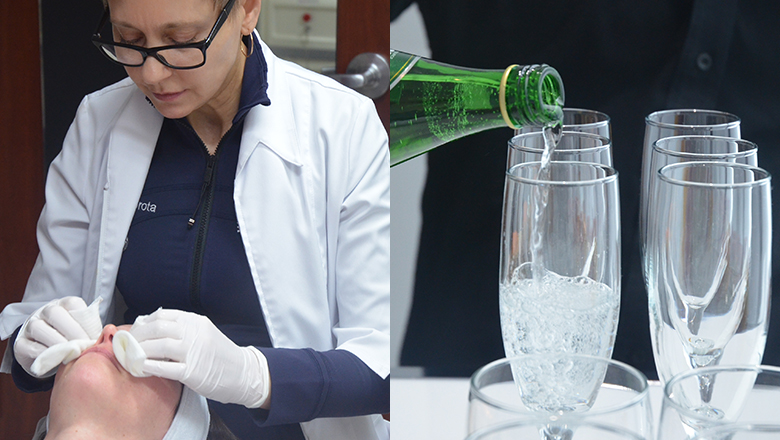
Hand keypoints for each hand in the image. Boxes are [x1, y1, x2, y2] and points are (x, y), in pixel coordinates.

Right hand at [14, 296, 102, 376]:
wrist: (46, 351)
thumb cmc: (71, 339)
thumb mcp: (83, 332)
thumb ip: (93, 330)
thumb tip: (108, 333)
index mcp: (65, 305)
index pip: (74, 304)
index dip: (84, 321)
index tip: (93, 336)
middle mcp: (46, 311)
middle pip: (56, 314)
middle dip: (72, 331)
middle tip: (83, 346)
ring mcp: (31, 325)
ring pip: (40, 328)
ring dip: (57, 343)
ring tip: (70, 354)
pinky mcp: (21, 343)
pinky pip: (29, 346)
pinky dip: (43, 354)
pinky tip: (55, 359)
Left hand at [129, 309, 269, 407]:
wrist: (243, 373)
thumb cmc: (220, 355)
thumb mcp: (204, 332)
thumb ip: (182, 329)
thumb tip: (150, 327)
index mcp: (196, 321)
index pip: (162, 315)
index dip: (143, 322)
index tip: (135, 330)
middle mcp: (195, 333)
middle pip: (157, 328)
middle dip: (137, 336)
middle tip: (128, 344)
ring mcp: (194, 352)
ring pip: (159, 346)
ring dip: (140, 351)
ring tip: (131, 356)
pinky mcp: (193, 372)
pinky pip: (165, 368)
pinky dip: (149, 366)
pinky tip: (142, 367)